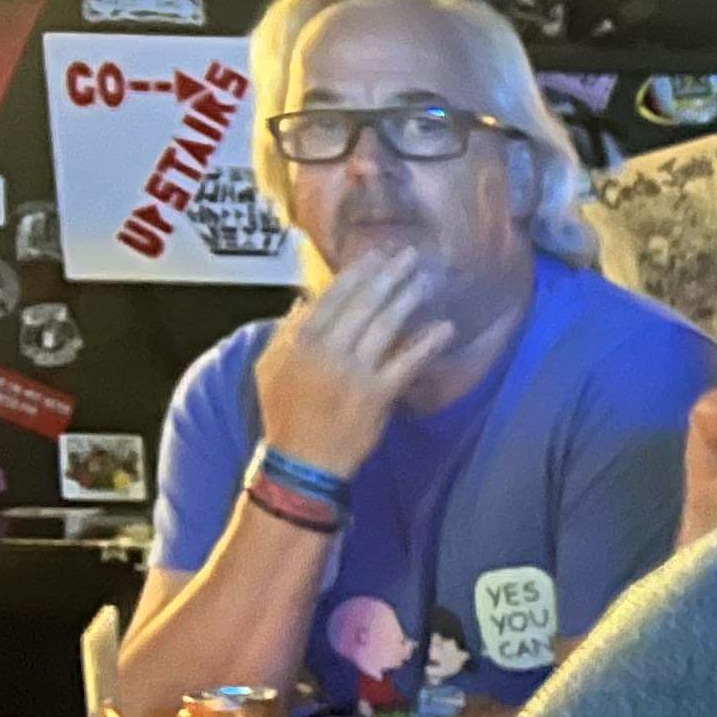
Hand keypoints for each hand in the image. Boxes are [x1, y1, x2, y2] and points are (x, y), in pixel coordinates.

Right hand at [256, 249, 455, 473]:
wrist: (302, 460)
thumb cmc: (285, 413)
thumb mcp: (271, 367)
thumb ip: (286, 332)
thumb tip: (305, 300)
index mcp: (300, 341)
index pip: (332, 298)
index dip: (357, 275)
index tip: (376, 255)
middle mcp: (326, 351)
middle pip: (362, 305)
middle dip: (388, 277)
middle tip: (410, 256)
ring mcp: (353, 372)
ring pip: (384, 327)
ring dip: (407, 300)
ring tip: (425, 280)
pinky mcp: (376, 394)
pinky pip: (406, 363)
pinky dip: (426, 344)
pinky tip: (445, 328)